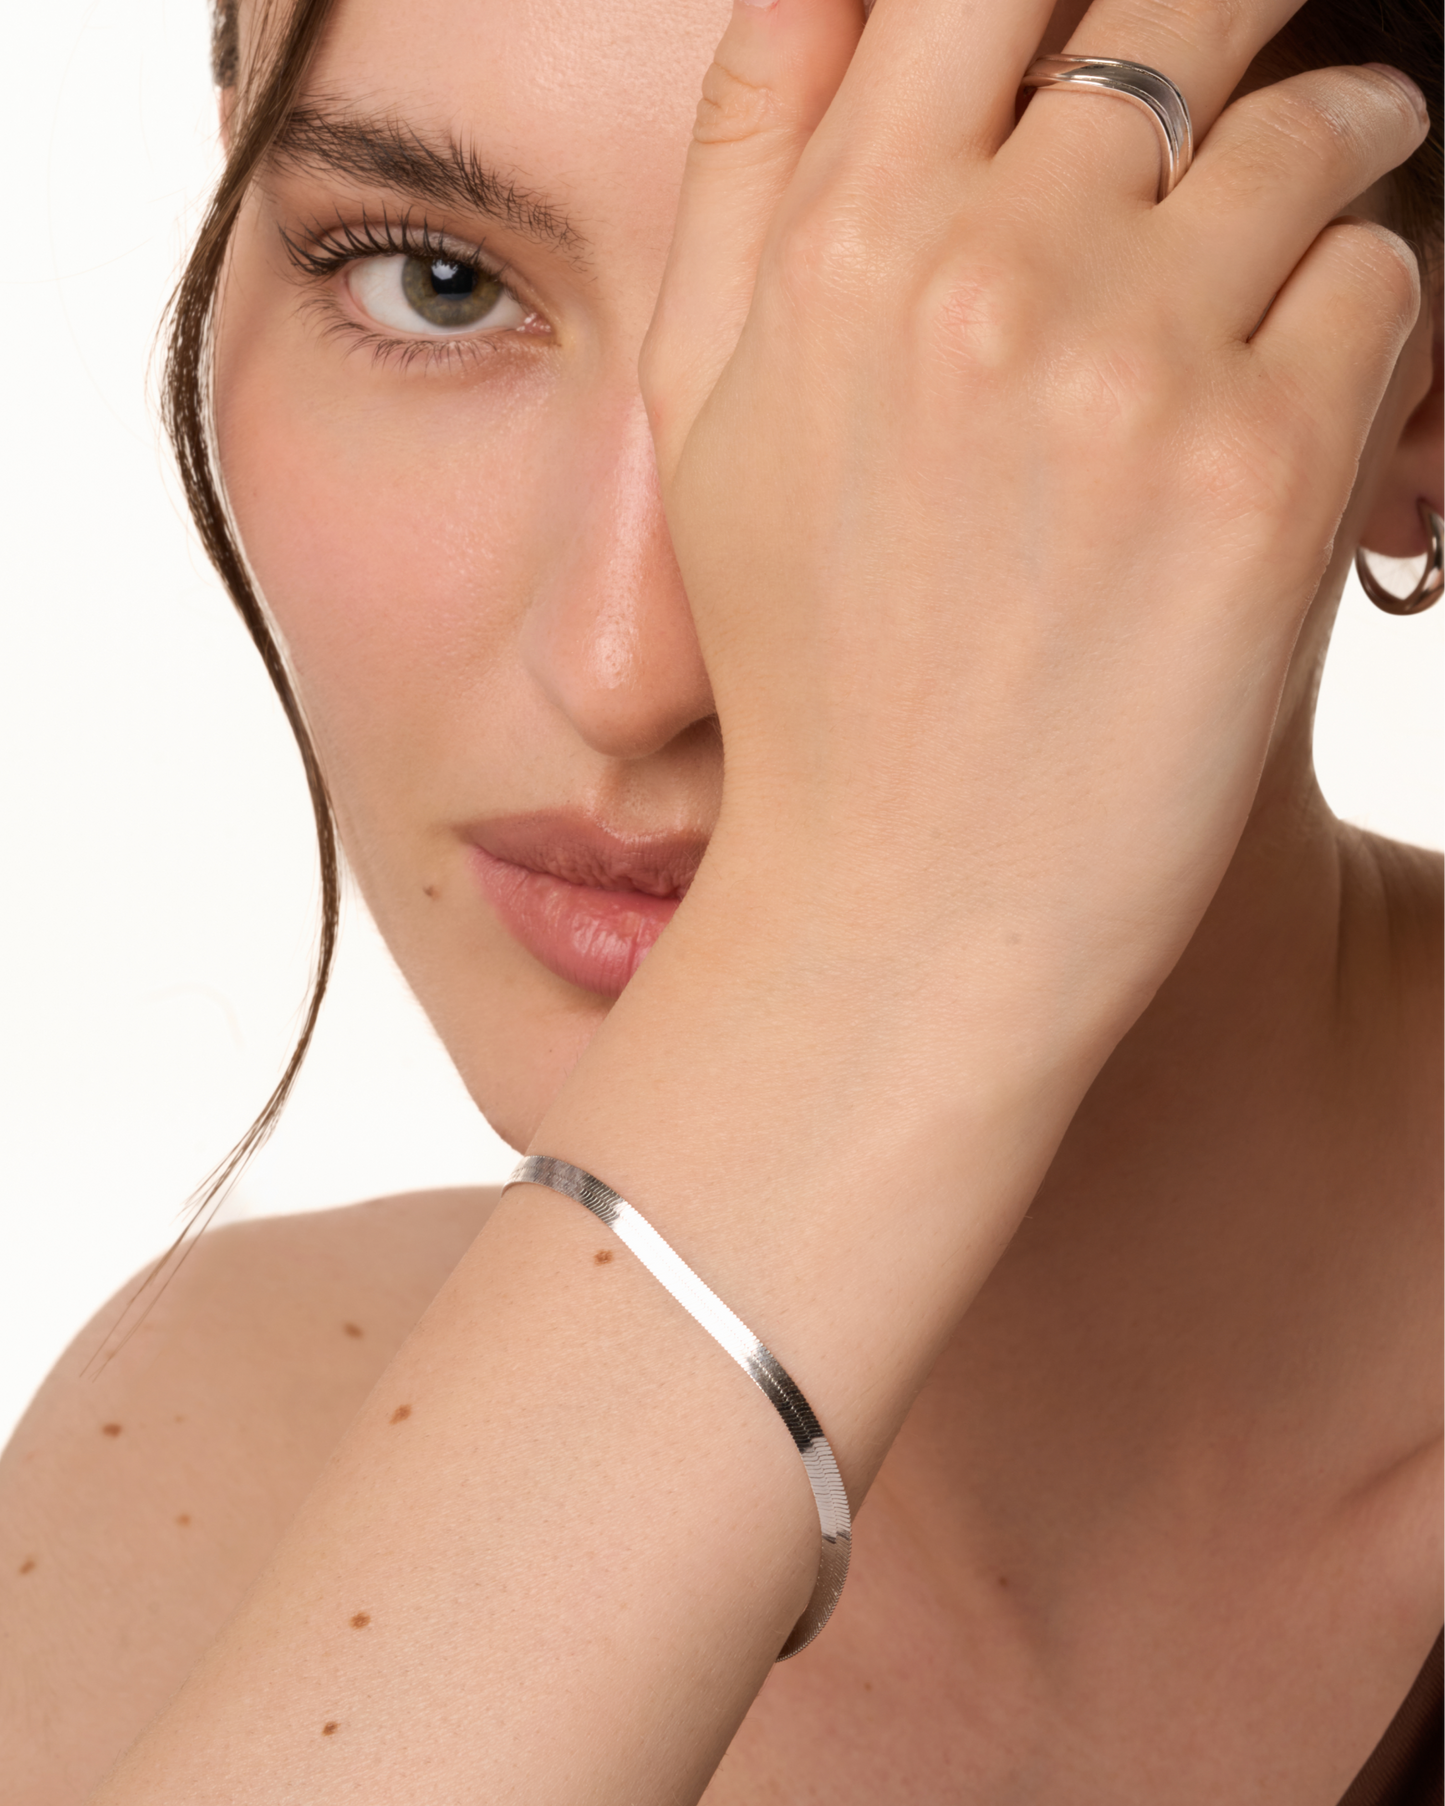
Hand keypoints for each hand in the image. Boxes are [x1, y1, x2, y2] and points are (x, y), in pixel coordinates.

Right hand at [641, 0, 1426, 1071]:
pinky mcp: (1264, 475)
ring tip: (1334, 200)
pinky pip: (1386, 279)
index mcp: (838, 246)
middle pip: (1182, 10)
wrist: (908, 900)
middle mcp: (985, 274)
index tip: (1139, 19)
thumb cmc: (808, 669)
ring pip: (1315, 130)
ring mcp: (1130, 370)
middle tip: (1279, 66)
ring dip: (1344, 149)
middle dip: (1247, 22)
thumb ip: (751, 173)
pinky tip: (1317, 388)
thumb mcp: (707, 416)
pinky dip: (1374, 309)